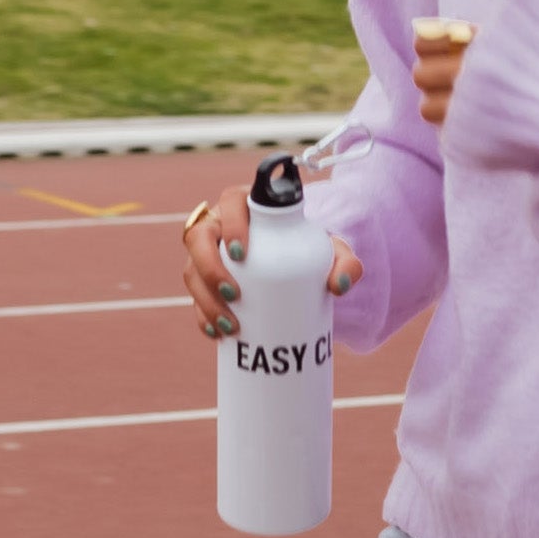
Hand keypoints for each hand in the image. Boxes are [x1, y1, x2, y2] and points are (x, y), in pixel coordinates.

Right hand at [180, 180, 362, 340]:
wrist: (300, 267)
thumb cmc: (310, 248)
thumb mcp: (332, 252)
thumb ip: (346, 262)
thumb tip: (338, 285)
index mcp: (247, 206)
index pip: (231, 202)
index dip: (230, 224)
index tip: (242, 253)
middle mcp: (220, 226)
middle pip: (198, 238)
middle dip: (209, 268)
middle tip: (234, 294)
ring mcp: (207, 254)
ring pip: (192, 271)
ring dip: (204, 299)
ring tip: (231, 325)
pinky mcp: (205, 282)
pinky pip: (195, 298)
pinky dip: (203, 318)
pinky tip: (216, 335)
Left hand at [412, 0, 520, 126]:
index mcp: (483, 42)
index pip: (423, 39)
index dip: (432, 44)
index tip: (456, 50)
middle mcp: (474, 75)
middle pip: (420, 74)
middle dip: (433, 76)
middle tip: (459, 79)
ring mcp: (472, 110)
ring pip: (425, 107)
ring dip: (440, 105)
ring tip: (467, 102)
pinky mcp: (472, 139)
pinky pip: (441, 133)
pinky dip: (453, 130)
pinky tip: (476, 123)